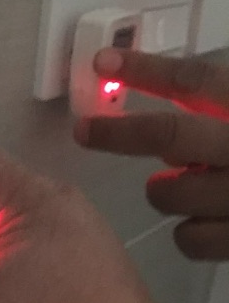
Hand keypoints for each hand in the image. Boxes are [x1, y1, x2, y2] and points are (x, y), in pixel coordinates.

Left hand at [75, 48, 228, 259]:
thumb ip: (225, 107)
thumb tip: (170, 134)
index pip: (197, 79)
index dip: (146, 69)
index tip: (103, 62)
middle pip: (172, 137)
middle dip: (120, 134)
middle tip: (87, 131)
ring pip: (172, 194)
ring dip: (164, 191)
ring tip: (186, 185)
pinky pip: (189, 239)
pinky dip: (188, 232)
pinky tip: (208, 221)